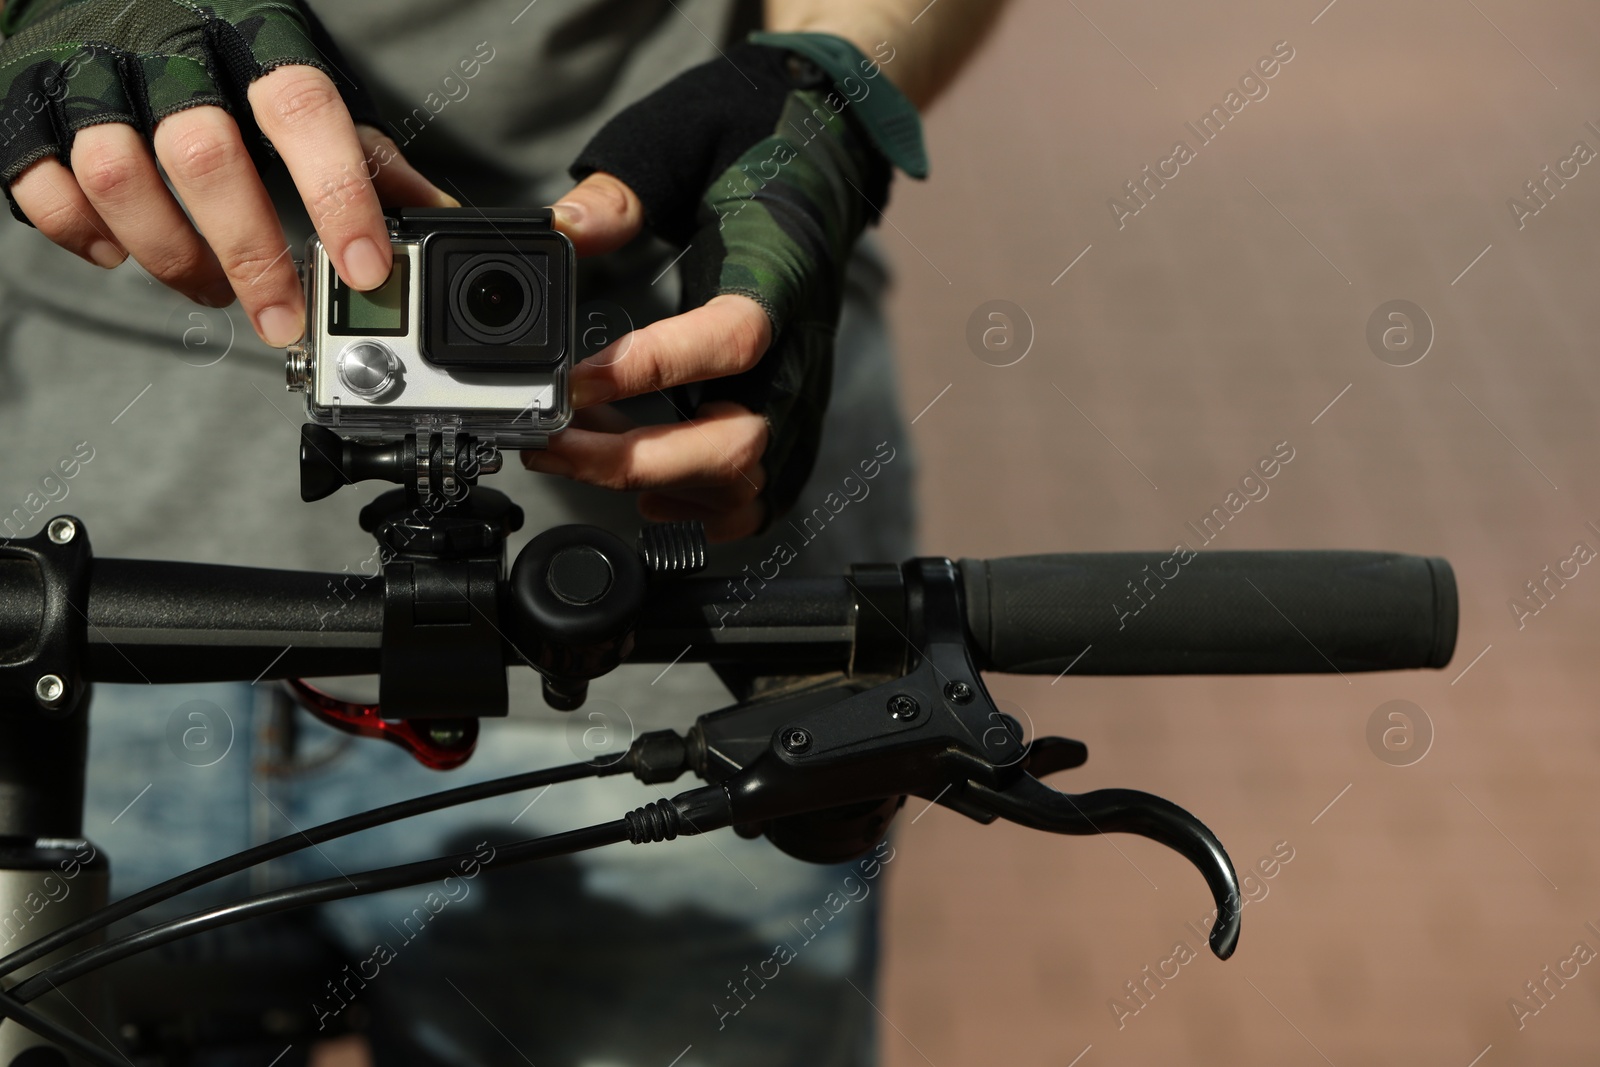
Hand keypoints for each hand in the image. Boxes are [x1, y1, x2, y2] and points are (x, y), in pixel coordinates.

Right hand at [0, 0, 453, 345]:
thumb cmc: (218, 44)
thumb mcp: (298, 74)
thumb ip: (359, 147)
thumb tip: (437, 217)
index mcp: (252, 33)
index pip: (303, 107)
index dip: (338, 193)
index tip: (364, 266)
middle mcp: (168, 46)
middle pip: (205, 155)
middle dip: (249, 253)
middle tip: (282, 316)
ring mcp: (90, 73)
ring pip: (119, 175)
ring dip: (171, 254)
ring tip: (210, 286)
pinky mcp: (24, 104)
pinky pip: (43, 186)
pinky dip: (86, 235)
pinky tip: (123, 252)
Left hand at [521, 36, 924, 539]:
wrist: (826, 153)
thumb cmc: (751, 143)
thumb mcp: (675, 141)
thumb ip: (617, 194)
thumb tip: (563, 233)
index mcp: (778, 273)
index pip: (730, 342)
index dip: (650, 372)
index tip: (571, 381)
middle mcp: (801, 348)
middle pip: (739, 443)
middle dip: (635, 457)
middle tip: (551, 442)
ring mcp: (804, 392)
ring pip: (748, 483)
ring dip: (658, 486)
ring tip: (581, 457)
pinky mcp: (795, 418)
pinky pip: (760, 496)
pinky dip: (701, 509)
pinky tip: (647, 491)